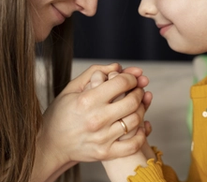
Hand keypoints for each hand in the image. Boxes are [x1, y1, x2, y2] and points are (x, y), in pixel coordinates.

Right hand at [32, 63, 146, 181]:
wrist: (50, 144)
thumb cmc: (61, 113)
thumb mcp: (72, 88)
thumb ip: (94, 73)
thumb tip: (117, 66)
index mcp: (87, 100)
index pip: (121, 83)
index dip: (131, 77)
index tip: (132, 78)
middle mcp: (96, 119)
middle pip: (132, 101)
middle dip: (139, 91)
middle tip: (138, 89)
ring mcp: (102, 138)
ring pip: (135, 121)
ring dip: (142, 109)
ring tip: (139, 105)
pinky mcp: (105, 153)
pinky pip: (133, 145)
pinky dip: (142, 134)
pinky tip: (141, 126)